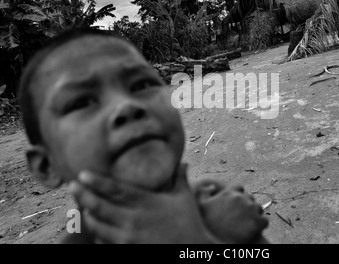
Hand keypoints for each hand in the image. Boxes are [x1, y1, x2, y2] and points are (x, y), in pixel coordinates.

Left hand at [69, 164, 217, 243]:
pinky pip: (104, 243)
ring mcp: (129, 238)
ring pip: (98, 227)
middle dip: (83, 195)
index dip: (97, 181)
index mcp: (147, 203)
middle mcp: (135, 220)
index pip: (116, 190)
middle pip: (101, 207)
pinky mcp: (128, 250)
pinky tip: (95, 227)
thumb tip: (182, 162)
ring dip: (87, 216)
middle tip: (72, 186)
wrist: (192, 251)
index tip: (83, 173)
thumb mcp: (184, 198)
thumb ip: (180, 179)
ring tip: (81, 207)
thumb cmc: (189, 223)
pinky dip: (97, 234)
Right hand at [194, 180, 268, 243]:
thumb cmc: (208, 225)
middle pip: (250, 198)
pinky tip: (254, 230)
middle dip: (247, 206)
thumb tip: (212, 186)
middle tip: (242, 217)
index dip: (238, 196)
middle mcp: (241, 198)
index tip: (235, 205)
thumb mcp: (201, 206)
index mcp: (229, 192)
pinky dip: (261, 225)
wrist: (217, 242)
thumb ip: (203, 192)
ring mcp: (251, 209)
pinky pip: (265, 221)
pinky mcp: (258, 222)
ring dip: (255, 215)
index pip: (239, 188)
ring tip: (248, 224)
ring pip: (259, 208)